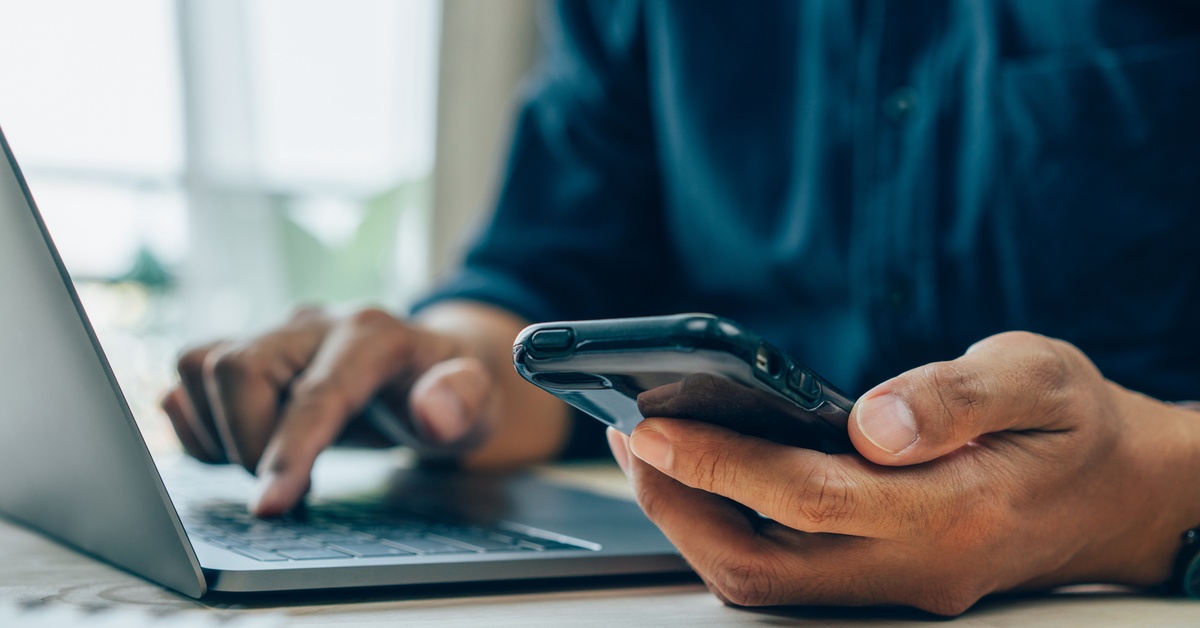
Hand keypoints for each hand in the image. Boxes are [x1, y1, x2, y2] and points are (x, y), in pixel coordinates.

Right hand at [162, 303, 568, 516]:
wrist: (432, 369)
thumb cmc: (452, 391)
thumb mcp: (479, 404)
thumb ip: (462, 402)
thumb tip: (434, 411)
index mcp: (373, 335)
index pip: (317, 392)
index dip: (288, 450)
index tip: (268, 507)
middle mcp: (315, 325)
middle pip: (238, 367)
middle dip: (247, 442)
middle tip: (285, 486)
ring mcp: (276, 334)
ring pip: (202, 366)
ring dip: (219, 430)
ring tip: (269, 462)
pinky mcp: (247, 350)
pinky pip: (189, 375)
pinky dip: (200, 419)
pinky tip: (244, 444)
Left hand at [608, 331, 1199, 614]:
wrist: (1123, 495)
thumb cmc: (1078, 425)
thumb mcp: (1037, 377)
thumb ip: (954, 398)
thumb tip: (871, 420)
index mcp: (953, 510)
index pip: (806, 497)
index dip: (717, 461)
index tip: (650, 423)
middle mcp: (916, 566)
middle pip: (761, 565)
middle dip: (678, 505)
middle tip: (628, 439)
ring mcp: (897, 586)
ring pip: (764, 580)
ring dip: (694, 520)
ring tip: (650, 451)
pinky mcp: (884, 583)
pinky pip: (787, 571)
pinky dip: (731, 525)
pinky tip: (707, 473)